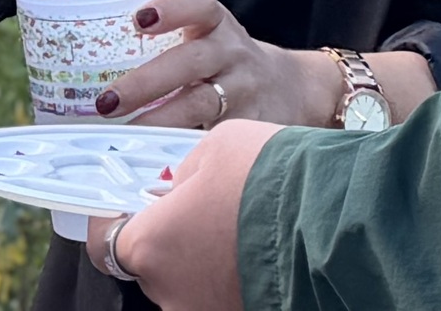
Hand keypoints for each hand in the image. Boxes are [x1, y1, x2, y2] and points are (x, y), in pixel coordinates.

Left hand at [89, 120, 271, 310]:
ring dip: (204, 257)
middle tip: (198, 206)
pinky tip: (259, 246)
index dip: (112, 221)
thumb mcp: (214, 149)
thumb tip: (176, 189)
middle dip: (169, 236)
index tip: (121, 207)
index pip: (106, 242)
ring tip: (239, 224)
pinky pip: (222, 292)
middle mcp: (170, 292)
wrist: (334, 217)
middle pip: (152, 263)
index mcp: (150, 245)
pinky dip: (233, 272)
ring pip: (191, 280)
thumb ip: (182, 175)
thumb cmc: (268, 177)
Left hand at [93, 0, 343, 128]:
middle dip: (147, 82)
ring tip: (124, 136)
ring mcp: (242, 92)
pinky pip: (213, 140)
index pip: (199, 5)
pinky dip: (184, 152)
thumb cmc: (222, 61)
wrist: (291, 88)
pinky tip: (156, 163)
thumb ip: (163, 42)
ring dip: (159, 121)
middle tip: (107, 101)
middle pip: (191, 61)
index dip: (171, 9)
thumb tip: (80, 67)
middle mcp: (232, 53)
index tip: (138, 19)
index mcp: (217, 24)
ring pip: (201, 105)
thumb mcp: (206, 37)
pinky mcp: (248, 128)